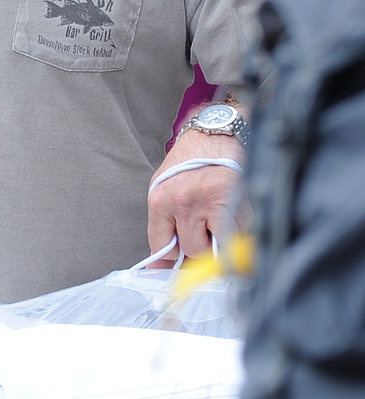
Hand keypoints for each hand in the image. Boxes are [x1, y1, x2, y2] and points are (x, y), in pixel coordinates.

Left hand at [146, 126, 244, 262]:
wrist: (216, 132)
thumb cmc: (190, 161)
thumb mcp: (164, 190)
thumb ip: (161, 228)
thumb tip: (161, 267)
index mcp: (161, 201)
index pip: (163, 248)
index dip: (172, 255)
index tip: (178, 257)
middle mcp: (185, 203)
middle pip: (192, 250)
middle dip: (198, 243)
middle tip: (202, 224)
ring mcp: (213, 203)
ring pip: (216, 246)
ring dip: (218, 237)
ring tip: (217, 215)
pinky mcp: (238, 203)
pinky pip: (237, 234)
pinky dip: (236, 228)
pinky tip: (231, 210)